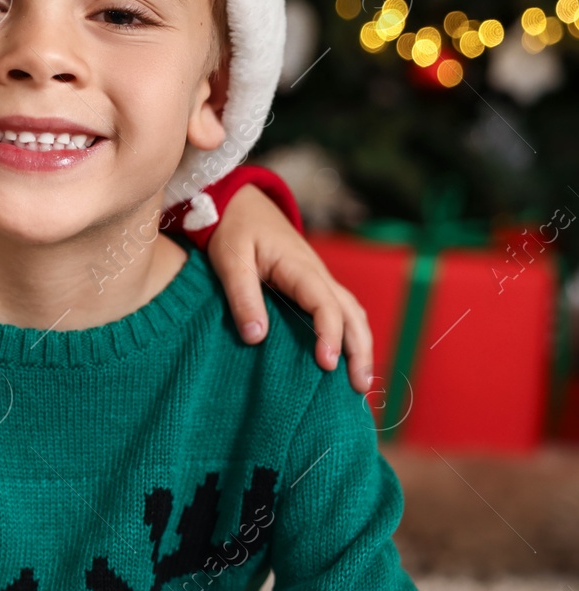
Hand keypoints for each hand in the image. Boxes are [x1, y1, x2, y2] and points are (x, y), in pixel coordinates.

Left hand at [206, 184, 373, 390]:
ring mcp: (318, 279)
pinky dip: (349, 334)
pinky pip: (339, 310)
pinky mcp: (311, 284)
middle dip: (359, 350)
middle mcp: (317, 273)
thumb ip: (243, 296)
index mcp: (299, 267)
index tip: (327, 365)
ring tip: (361, 383)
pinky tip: (345, 358)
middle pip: (351, 314)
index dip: (330, 335)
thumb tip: (256, 337)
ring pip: (352, 313)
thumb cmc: (232, 229)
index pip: (325, 304)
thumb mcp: (230, 261)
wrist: (238, 201)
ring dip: (360, 345)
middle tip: (360, 388)